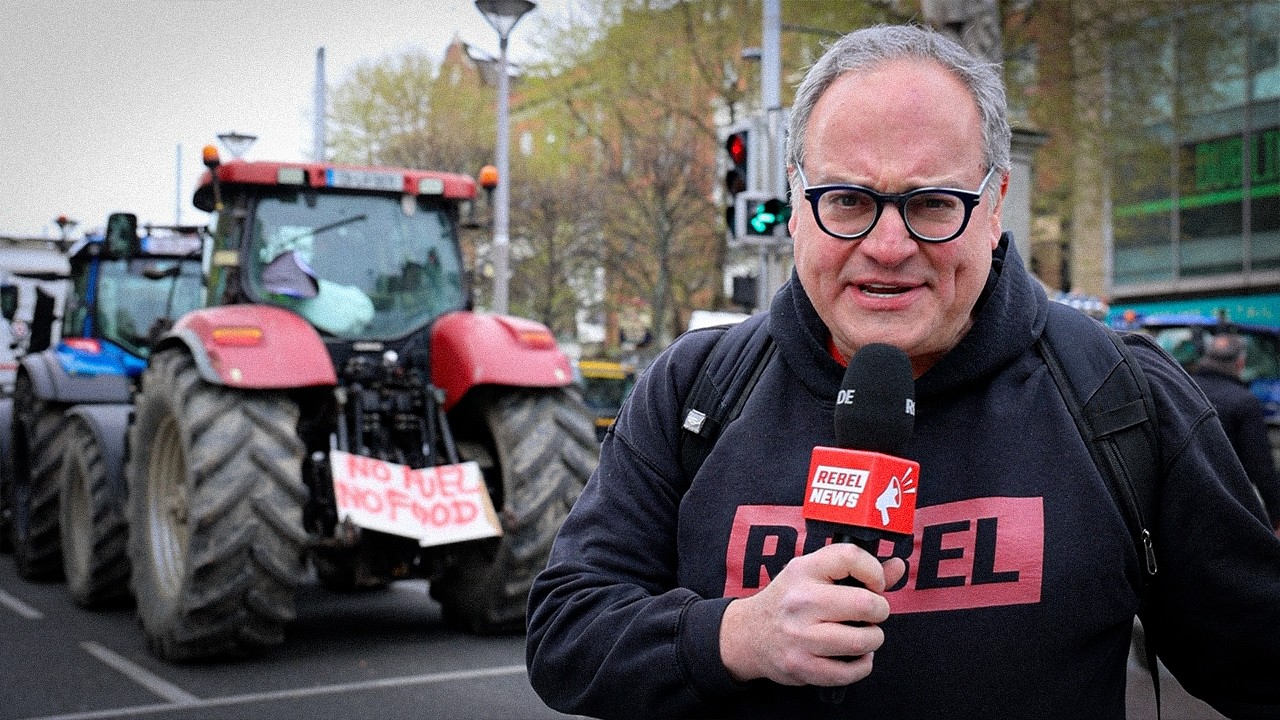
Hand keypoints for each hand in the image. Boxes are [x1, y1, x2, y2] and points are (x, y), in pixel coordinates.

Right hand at [719, 543, 906, 686]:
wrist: (748, 634)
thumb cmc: (788, 601)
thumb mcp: (814, 575)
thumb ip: (857, 570)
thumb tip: (899, 567)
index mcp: (803, 570)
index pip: (852, 558)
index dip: (875, 572)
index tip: (875, 584)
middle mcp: (800, 601)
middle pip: (866, 604)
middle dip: (879, 611)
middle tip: (869, 613)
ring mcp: (800, 636)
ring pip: (864, 640)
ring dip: (872, 639)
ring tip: (861, 634)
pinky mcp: (802, 667)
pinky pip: (851, 671)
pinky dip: (862, 665)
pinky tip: (853, 655)